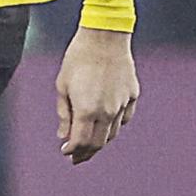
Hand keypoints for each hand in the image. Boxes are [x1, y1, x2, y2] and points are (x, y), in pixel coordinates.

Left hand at [54, 26, 138, 164]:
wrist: (105, 37)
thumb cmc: (78, 58)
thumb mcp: (62, 86)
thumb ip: (64, 114)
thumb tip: (64, 136)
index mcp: (87, 110)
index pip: (80, 142)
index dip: (72, 151)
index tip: (65, 152)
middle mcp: (107, 111)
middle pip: (98, 143)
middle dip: (86, 153)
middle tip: (77, 158)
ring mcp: (122, 104)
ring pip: (113, 133)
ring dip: (100, 142)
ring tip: (90, 144)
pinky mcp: (133, 95)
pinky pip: (124, 118)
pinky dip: (114, 126)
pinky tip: (106, 125)